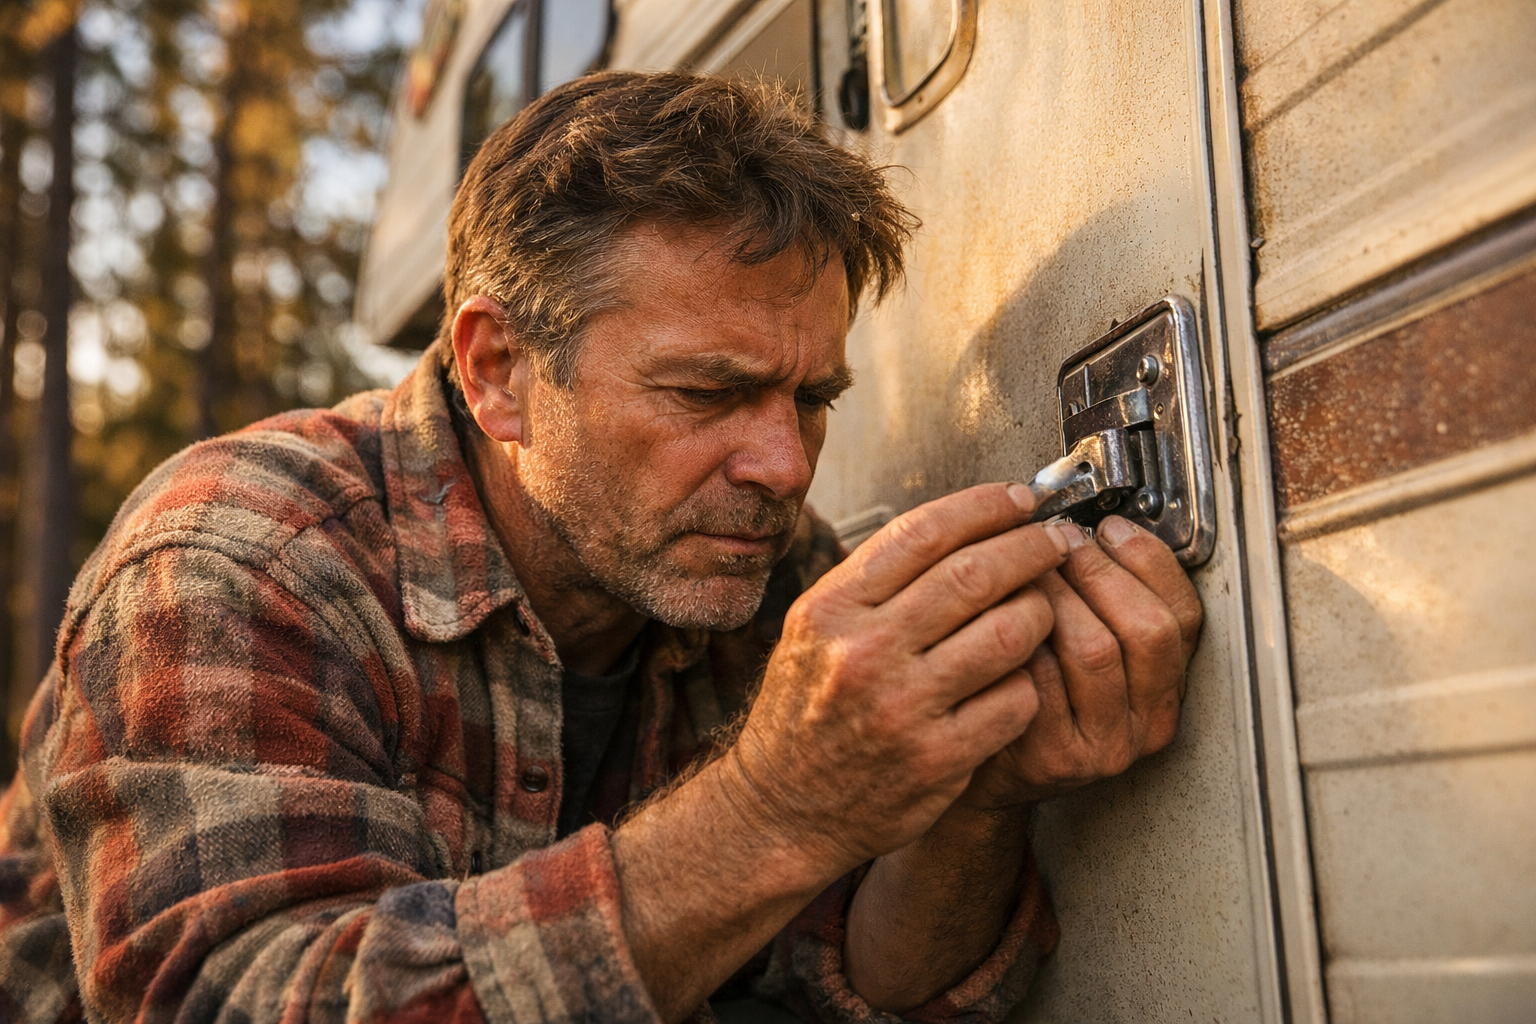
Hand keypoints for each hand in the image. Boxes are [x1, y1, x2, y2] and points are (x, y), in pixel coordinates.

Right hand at [720, 483, 1070, 872]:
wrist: (783, 808)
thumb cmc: (805, 710)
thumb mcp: (814, 630)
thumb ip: (874, 580)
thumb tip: (958, 523)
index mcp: (832, 609)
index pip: (923, 533)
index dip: (985, 507)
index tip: (1020, 500)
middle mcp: (864, 653)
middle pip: (974, 575)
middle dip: (1030, 548)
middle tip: (1055, 541)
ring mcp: (903, 709)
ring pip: (1007, 634)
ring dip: (1040, 610)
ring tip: (1043, 606)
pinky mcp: (938, 760)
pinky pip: (1015, 701)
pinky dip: (1032, 680)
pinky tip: (1026, 674)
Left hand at [958, 514, 1202, 808]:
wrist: (982, 764)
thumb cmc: (1031, 690)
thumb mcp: (1083, 646)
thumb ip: (1103, 600)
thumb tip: (1094, 525)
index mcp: (1166, 688)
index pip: (1184, 615)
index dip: (1147, 561)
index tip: (1109, 528)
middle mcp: (1146, 723)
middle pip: (1147, 629)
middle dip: (1100, 572)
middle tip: (1058, 544)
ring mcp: (1104, 746)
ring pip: (1096, 649)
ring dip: (1057, 596)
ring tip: (1026, 574)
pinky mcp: (1056, 758)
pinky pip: (1043, 679)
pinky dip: (1021, 638)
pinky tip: (999, 618)